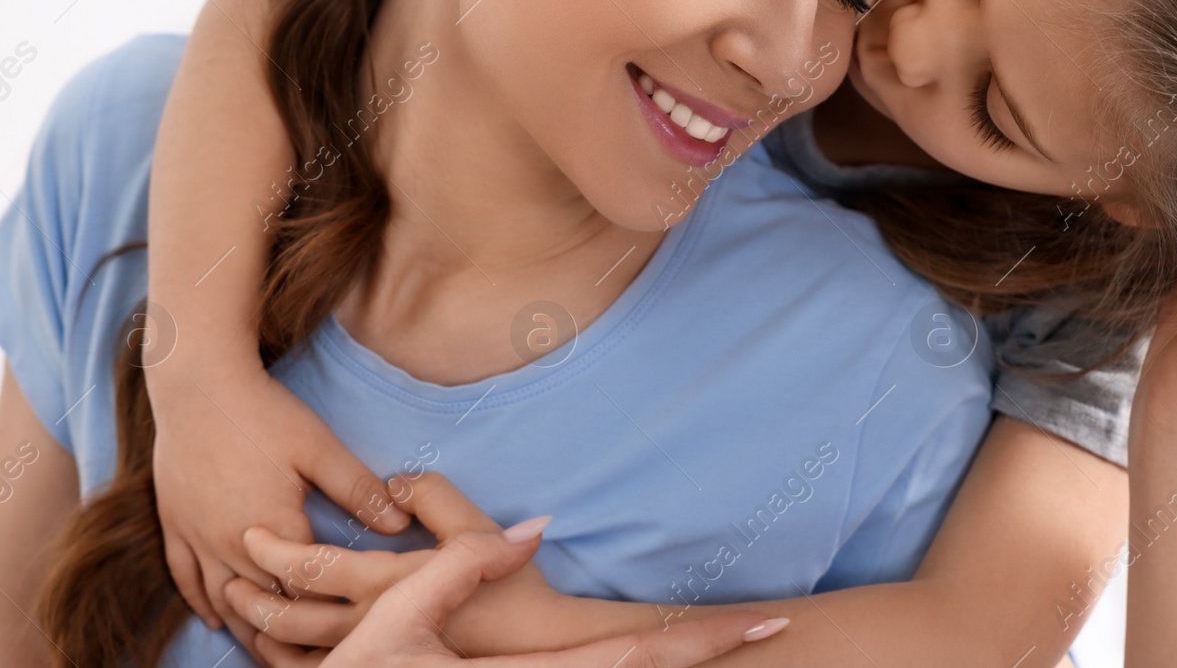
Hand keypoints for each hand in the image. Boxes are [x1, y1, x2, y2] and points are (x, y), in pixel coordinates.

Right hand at [151, 365, 410, 632]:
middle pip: (261, 605)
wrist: (197, 384)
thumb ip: (358, 489)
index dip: (326, 615)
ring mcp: (196, 536)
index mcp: (273, 529)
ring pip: (222, 600)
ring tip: (270, 650)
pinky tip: (217, 618)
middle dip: (288, 633)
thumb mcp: (320, 447)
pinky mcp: (174, 523)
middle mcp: (229, 543)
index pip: (303, 589)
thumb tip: (399, 524)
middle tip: (314, 657)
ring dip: (245, 627)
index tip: (351, 635)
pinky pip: (185, 577)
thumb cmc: (264, 413)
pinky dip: (201, 603)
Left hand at [226, 472, 560, 655]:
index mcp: (387, 585)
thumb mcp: (475, 527)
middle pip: (289, 616)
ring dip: (263, 634)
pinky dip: (289, 664)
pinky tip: (281, 651)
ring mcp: (372, 660)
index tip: (252, 533)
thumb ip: (433, 495)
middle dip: (252, 596)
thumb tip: (394, 484)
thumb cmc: (508, 586)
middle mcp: (369, 628)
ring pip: (295, 656)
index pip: (311, 567)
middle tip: (234, 575)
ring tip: (245, 614)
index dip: (274, 549)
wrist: (534, 644)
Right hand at [247, 530, 786, 667]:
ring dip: (676, 661)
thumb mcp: (400, 616)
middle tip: (776, 627)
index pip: (640, 659)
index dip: (707, 641)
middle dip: (712, 653)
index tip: (770, 621)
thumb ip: (464, 561)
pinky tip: (651, 656)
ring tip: (726, 639)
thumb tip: (534, 522)